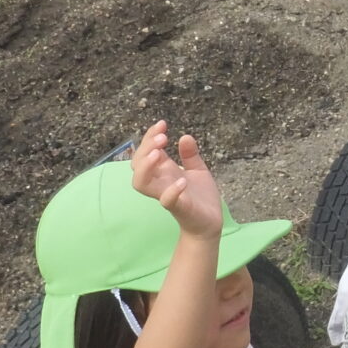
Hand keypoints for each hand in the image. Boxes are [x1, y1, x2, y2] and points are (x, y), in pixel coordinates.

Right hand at [130, 121, 224, 238]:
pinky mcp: (178, 208)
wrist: (210, 222)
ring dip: (147, 166)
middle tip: (162, 137)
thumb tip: (185, 136)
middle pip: (137, 165)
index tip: (162, 124)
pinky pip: (167, 200)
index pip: (146, 152)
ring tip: (159, 153)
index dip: (149, 137)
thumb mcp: (197, 170)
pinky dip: (172, 190)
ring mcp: (166, 195)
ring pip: (141, 183)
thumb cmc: (200, 196)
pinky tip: (183, 180)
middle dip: (145, 148)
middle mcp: (160, 182)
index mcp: (164, 171)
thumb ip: (190, 155)